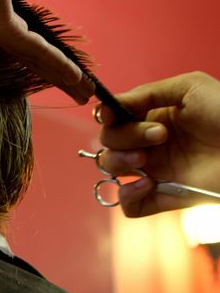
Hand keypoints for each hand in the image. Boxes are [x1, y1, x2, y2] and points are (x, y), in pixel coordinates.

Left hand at [0, 0, 93, 103]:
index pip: (26, 50)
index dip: (50, 66)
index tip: (67, 78)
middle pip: (34, 63)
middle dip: (61, 81)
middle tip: (83, 97)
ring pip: (37, 61)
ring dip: (64, 79)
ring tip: (85, 95)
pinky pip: (34, 48)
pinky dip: (56, 63)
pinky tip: (74, 76)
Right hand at [96, 71, 219, 216]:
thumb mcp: (189, 87)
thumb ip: (146, 92)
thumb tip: (107, 106)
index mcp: (152, 117)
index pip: (113, 117)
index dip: (106, 116)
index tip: (110, 115)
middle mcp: (148, 144)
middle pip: (108, 141)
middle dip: (123, 137)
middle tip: (158, 136)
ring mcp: (155, 171)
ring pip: (111, 170)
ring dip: (119, 162)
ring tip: (146, 159)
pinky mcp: (165, 196)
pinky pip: (130, 206)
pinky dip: (128, 197)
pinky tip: (147, 185)